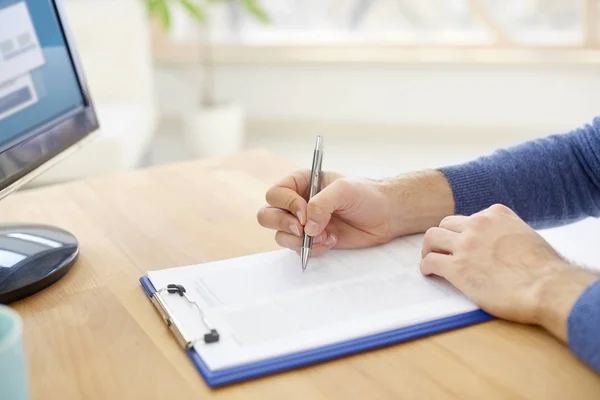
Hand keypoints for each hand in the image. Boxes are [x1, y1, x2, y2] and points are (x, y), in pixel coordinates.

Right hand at [257, 169, 453, 255]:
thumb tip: (306, 227)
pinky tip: (332, 242)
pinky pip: (297, 249)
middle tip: (303, 229)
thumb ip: (322, 204)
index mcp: (300, 183)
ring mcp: (303, 224)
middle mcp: (297, 203)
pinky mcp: (312, 241)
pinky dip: (311, 249)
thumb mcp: (344, 190)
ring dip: (299, 240)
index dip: (286, 204)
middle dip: (283, 224)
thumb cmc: (366, 195)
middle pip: (267, 215)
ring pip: (280, 235)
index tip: (305, 212)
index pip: (276, 194)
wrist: (386, 215)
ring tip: (325, 236)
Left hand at [420, 203, 597, 339]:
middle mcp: (477, 224)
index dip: (465, 232)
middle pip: (446, 224)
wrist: (547, 287)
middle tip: (442, 250)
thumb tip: (498, 245)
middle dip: (443, 237)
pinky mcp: (456, 268)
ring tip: (430, 258)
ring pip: (431, 237)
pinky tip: (430, 273)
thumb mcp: (526, 236)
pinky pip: (430, 261)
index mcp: (496, 214)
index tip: (465, 243)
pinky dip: (426, 267)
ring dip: (429, 248)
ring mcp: (465, 245)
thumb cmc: (545, 269)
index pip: (470, 217)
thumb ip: (507, 233)